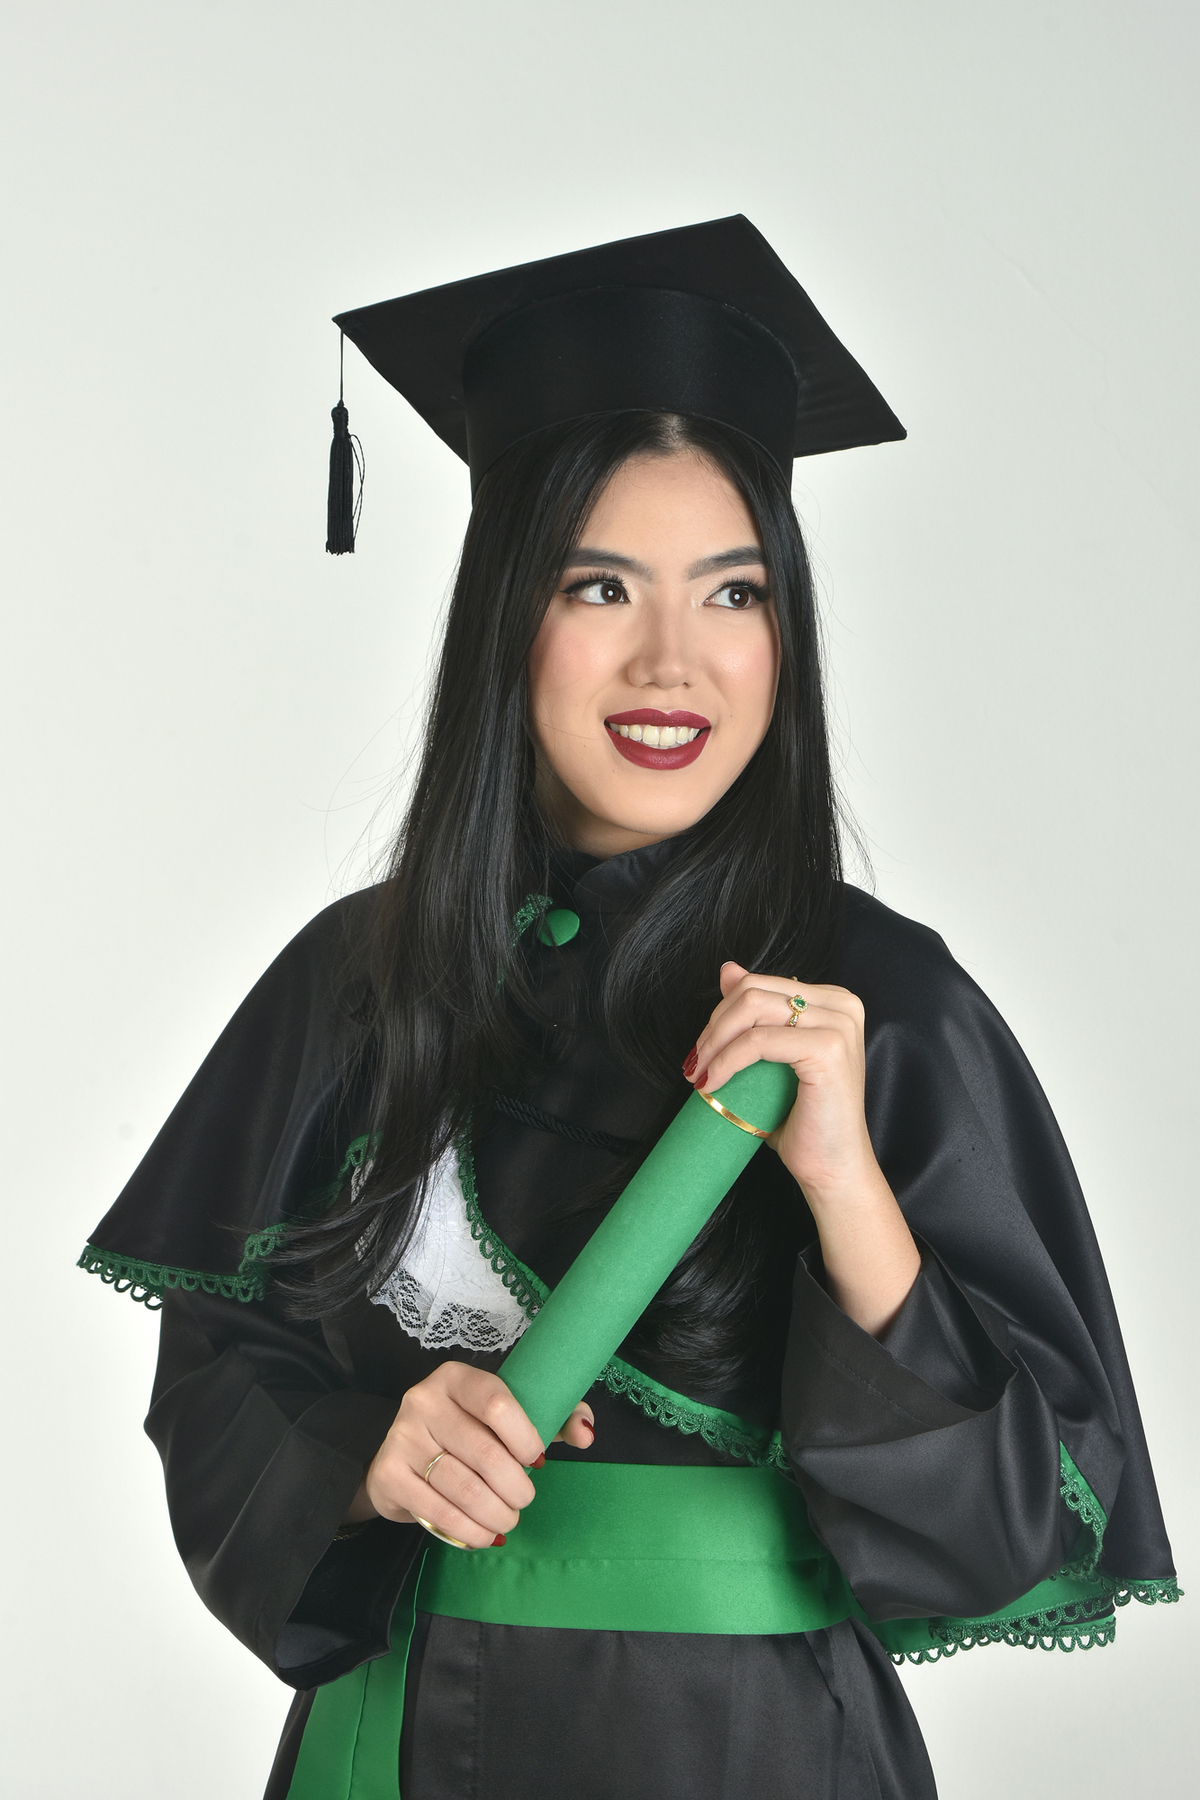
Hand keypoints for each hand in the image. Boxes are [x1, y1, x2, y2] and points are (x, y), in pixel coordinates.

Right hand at [343, 1361, 594, 1546]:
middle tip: (524, 1499)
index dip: (525, 1437)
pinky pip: (438, 1511)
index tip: (536, 1459)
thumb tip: (586, 1434)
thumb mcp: (508, 1415)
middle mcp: (423, 1401)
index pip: (497, 1403)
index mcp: (456, 1377)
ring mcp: (402, 1437)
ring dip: (496, 1514)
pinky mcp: (389, 1474)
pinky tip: (485, 1534)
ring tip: (508, 1519)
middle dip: (516, 1488)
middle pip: (484, 1453)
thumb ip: (556, 1416)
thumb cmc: (467, 1432)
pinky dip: (470, 1530)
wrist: (400, 1456)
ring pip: (463, 1487)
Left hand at [686, 962, 875, 1204]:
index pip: (760, 984)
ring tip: (700, 1074)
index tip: (702, 1049)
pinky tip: (713, 1083)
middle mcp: (842, 1005)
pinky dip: (726, 1061)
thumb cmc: (804, 1120)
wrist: (832, 1169)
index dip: (722, 1013)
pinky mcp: (829, 1049)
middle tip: (695, 1063)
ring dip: (714, 1042)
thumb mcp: (772, 1058)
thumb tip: (727, 969)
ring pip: (751, 1009)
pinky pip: (758, 1042)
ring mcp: (839, 1024)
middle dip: (713, 1026)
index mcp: (833, 1001)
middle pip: (753, 991)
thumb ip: (756, 1014)